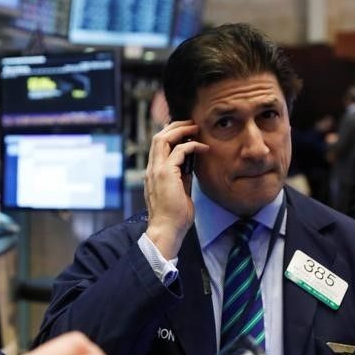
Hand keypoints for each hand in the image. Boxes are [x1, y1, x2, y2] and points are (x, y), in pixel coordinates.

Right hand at [144, 120, 208, 258]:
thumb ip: (182, 178)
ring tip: (195, 129)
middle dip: (175, 126)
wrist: (167, 230)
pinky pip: (179, 151)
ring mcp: (157, 170)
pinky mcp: (166, 174)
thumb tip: (190, 167)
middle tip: (191, 124)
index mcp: (153, 173)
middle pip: (158, 137)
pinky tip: (203, 148)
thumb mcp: (179, 192)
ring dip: (181, 130)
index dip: (171, 135)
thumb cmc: (174, 217)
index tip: (186, 132)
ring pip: (163, 138)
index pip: (158, 146)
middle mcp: (152, 169)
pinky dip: (191, 146)